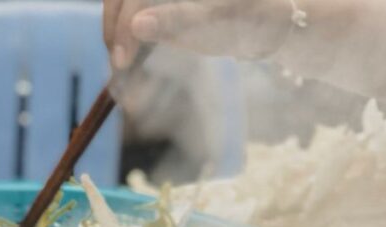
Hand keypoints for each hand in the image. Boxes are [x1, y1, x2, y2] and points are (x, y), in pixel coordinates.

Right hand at [103, 0, 296, 69]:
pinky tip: (126, 55)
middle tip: (117, 62)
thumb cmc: (252, 17)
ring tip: (120, 62)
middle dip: (115, 23)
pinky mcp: (162, 2)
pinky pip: (134, 11)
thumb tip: (137, 25)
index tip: (122, 59)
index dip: (124, 20)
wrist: (270, 23)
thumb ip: (177, 20)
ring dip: (116, 28)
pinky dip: (126, 31)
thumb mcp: (217, 19)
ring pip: (124, 2)